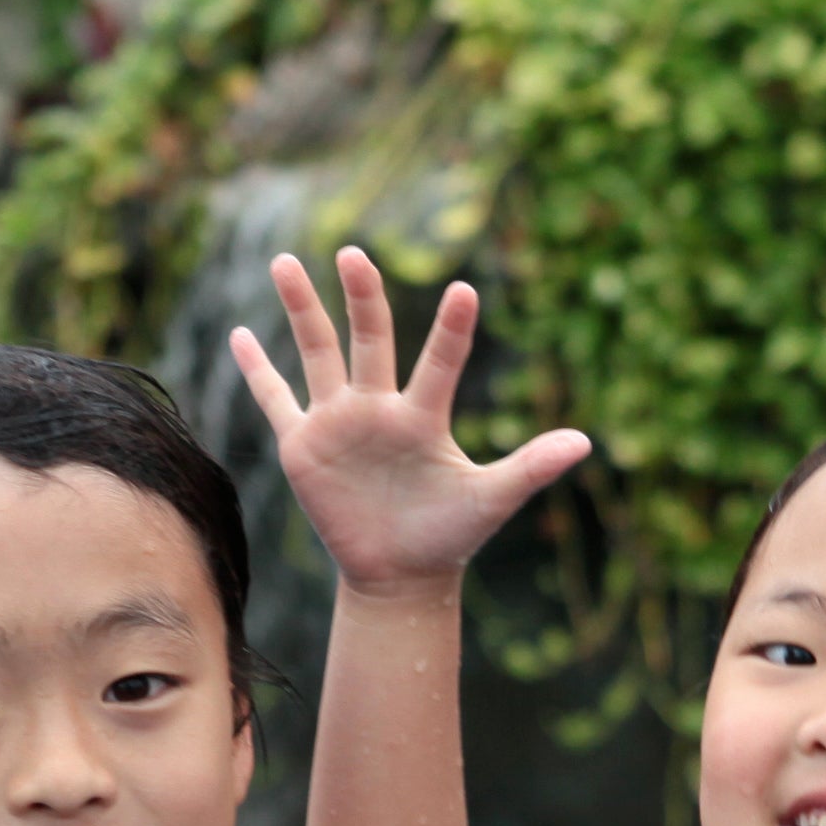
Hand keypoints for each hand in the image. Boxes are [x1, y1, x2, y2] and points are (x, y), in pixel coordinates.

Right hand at [234, 244, 589, 596]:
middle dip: (362, 297)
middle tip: (355, 252)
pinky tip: (240, 334)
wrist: (401, 574)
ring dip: (301, 308)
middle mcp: (379, 407)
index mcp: (423, 416)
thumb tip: (585, 443)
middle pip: (369, 338)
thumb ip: (531, 468)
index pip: (440, 362)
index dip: (452, 331)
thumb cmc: (449, 536)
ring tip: (286, 261)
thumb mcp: (492, 502)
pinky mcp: (304, 446)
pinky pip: (276, 399)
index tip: (465, 291)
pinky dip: (257, 369)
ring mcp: (338, 422)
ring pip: (316, 352)